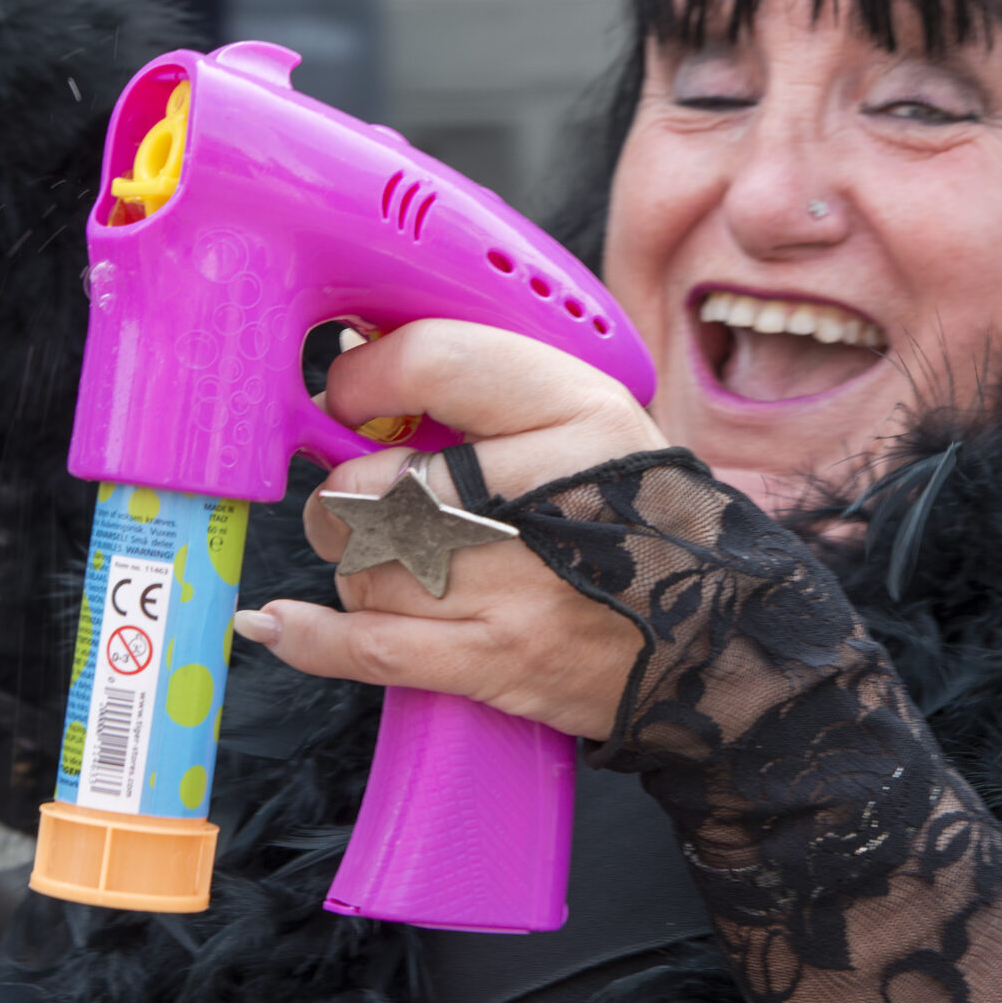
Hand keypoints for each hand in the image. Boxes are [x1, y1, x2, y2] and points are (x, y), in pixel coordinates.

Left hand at [237, 321, 665, 739]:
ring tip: (398, 560)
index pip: (438, 363)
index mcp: (579, 413)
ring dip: (357, 561)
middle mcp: (547, 494)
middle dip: (352, 490)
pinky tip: (276, 621)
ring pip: (365, 558)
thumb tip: (354, 342)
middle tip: (371, 496)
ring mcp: (517, 586)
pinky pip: (370, 646)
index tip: (351, 393)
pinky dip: (310, 635)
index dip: (369, 375)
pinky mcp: (496, 660)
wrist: (725, 643)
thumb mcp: (591, 419)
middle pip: (381, 476)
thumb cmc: (641, 518)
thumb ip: (486, 380)